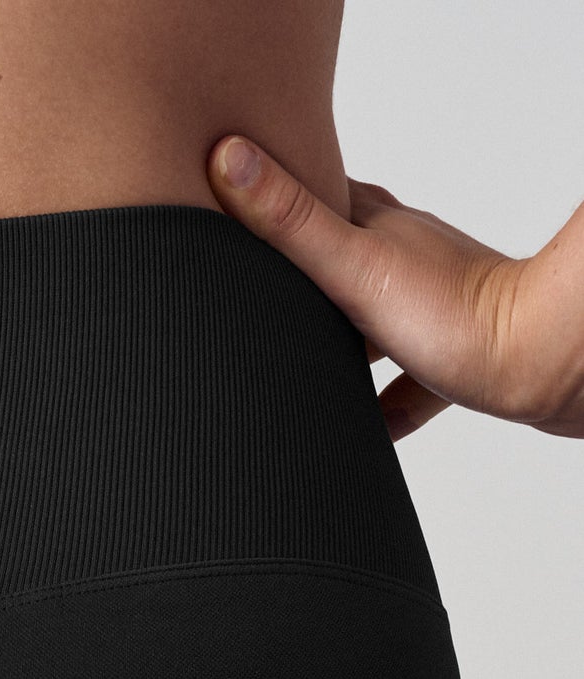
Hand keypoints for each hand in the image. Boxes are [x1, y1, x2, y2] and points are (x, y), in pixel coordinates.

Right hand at [205, 134, 583, 441]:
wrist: (541, 365)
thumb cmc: (457, 317)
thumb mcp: (351, 265)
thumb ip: (290, 221)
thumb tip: (230, 158)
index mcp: (376, 227)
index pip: (314, 192)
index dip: (275, 193)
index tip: (234, 197)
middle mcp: (404, 259)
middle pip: (338, 257)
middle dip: (298, 277)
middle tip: (258, 292)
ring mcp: (429, 309)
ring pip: (370, 322)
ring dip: (337, 342)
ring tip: (299, 364)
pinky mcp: (452, 361)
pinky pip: (408, 386)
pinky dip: (383, 403)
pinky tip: (364, 426)